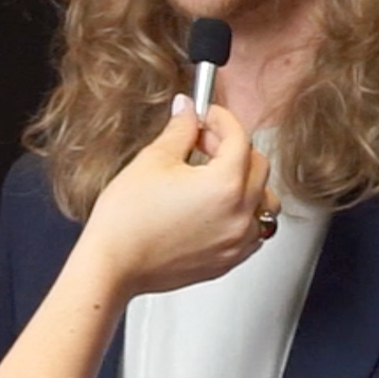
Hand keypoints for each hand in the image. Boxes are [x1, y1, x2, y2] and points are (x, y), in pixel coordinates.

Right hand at [79, 98, 274, 298]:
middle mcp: (239, 215)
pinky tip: (218, 209)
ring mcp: (237, 242)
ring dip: (248, 183)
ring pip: (265, 202)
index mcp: (225, 185)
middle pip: (258, 166)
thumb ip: (179, 130)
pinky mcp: (228, 261)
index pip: (239, 138)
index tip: (207, 116)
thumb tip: (187, 111)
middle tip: (203, 144)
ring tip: (216, 178)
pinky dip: (244, 215)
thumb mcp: (152, 161)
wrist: (113, 265)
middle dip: (232, 147)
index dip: (221, 119)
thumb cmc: (126, 222)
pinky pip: (254, 232)